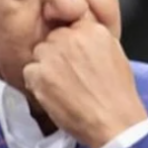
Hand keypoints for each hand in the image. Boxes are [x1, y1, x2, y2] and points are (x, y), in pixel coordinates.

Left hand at [23, 15, 147, 147]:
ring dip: (46, 68)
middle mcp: (70, 37)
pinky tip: (55, 95)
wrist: (114, 122)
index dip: (69, 44)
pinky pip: (29, 72)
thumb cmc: (118, 95)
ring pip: (39, 54)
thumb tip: (80, 38)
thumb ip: (94, 41)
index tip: (73, 57)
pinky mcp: (39, 74)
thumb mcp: (115, 54)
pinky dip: (37, 84)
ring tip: (63, 87)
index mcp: (92, 30)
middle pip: (52, 38)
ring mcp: (52, 55)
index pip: (69, 26)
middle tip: (69, 75)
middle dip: (57, 54)